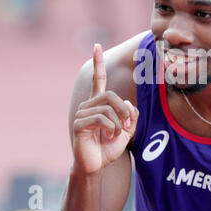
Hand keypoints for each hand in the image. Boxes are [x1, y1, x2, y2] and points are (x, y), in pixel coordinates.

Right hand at [72, 44, 138, 174]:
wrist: (96, 165)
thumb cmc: (109, 147)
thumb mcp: (127, 129)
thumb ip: (131, 114)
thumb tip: (127, 103)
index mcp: (98, 103)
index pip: (98, 79)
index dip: (98, 63)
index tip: (97, 46)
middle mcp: (88, 105)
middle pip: (111, 95)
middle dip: (124, 110)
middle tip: (127, 124)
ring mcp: (81, 113)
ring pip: (108, 108)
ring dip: (118, 123)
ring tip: (115, 134)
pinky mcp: (79, 124)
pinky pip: (101, 119)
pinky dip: (111, 128)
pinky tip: (108, 136)